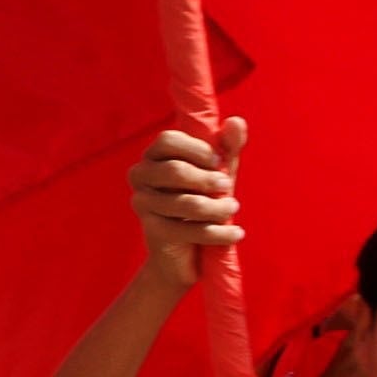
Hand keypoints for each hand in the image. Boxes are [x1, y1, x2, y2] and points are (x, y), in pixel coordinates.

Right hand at [128, 120, 248, 284]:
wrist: (187, 254)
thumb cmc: (203, 202)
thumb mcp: (218, 174)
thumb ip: (228, 148)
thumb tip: (237, 122)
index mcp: (153, 157)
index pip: (167, 140)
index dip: (196, 149)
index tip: (218, 161)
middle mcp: (140, 177)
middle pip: (174, 170)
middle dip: (208, 179)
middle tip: (228, 186)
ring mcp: (143, 204)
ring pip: (185, 203)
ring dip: (218, 207)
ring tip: (234, 208)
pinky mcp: (153, 231)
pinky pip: (189, 229)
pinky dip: (218, 233)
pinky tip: (236, 233)